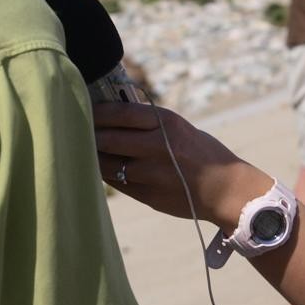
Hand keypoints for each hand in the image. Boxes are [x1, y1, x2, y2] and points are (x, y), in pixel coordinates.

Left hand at [92, 101, 266, 229]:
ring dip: (94, 157)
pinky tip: (103, 169)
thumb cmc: (202, 154)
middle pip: (108, 139)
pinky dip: (107, 175)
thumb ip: (149, 124)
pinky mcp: (149, 195)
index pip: (121, 113)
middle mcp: (158, 146)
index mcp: (167, 123)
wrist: (228, 190)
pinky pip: (117, 183)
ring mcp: (152, 173)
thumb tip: (112, 114)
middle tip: (76, 131)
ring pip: (108, 164)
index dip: (98, 112)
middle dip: (89, 135)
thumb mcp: (180, 129)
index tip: (84, 109)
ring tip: (85, 150)